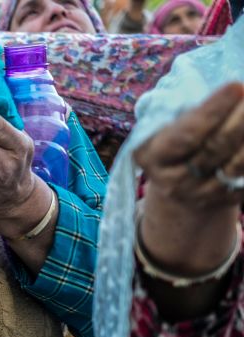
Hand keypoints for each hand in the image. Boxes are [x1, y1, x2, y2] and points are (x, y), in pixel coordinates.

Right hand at [135, 81, 243, 276]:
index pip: (185, 134)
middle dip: (241, 120)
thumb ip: (181, 107)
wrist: (177, 183)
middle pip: (215, 149)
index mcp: (153, 155)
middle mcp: (174, 180)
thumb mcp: (163, 125)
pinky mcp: (225, 199)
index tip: (236, 85)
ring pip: (237, 165)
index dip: (212, 111)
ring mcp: (201, 194)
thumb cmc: (173, 138)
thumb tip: (224, 85)